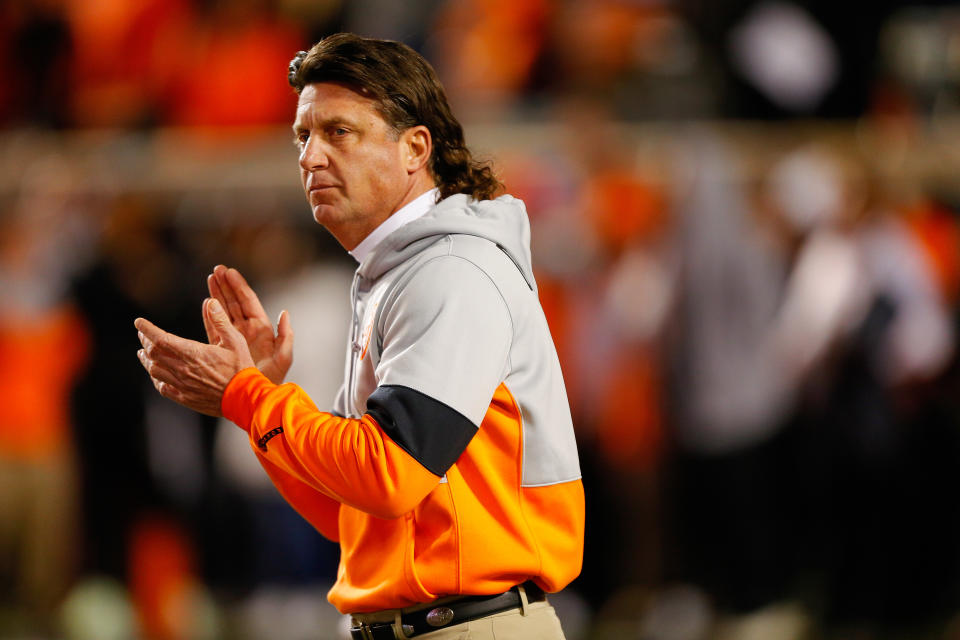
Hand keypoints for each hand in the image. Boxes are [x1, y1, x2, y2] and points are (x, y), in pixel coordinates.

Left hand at [135, 298, 255, 415]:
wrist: (244, 398)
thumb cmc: (241, 369)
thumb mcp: (235, 340)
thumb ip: (221, 321)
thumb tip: (212, 302)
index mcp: (193, 353)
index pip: (160, 339)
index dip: (147, 329)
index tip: (139, 322)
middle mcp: (183, 369)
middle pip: (153, 353)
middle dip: (145, 341)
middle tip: (142, 334)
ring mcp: (182, 385)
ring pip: (154, 370)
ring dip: (146, 359)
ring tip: (143, 353)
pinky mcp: (185, 397)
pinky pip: (162, 387)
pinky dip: (155, 378)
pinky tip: (156, 373)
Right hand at [207, 265, 292, 383]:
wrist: (255, 398)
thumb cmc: (272, 380)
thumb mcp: (283, 359)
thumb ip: (286, 337)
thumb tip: (285, 314)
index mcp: (261, 329)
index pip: (248, 302)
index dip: (239, 286)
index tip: (229, 271)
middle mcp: (247, 330)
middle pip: (235, 302)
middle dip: (226, 285)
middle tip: (216, 269)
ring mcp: (235, 337)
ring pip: (224, 311)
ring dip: (217, 295)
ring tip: (210, 278)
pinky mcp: (224, 347)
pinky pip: (215, 326)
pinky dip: (210, 314)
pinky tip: (206, 303)